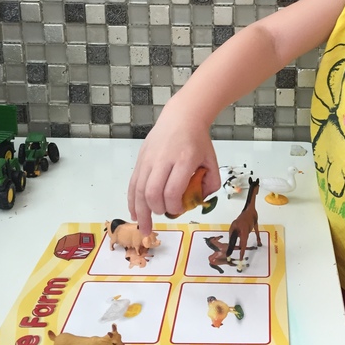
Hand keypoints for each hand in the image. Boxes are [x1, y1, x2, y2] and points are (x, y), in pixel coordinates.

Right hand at [127, 99, 220, 234]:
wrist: (182, 117)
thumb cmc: (198, 140)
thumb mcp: (212, 160)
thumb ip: (211, 183)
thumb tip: (198, 202)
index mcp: (184, 160)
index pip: (173, 191)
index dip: (174, 207)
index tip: (179, 210)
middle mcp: (163, 159)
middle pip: (152, 192)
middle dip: (157, 210)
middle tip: (165, 214)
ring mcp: (149, 159)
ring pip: (139, 190)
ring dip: (141, 211)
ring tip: (144, 227)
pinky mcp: (141, 159)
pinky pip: (133, 183)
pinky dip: (132, 200)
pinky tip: (134, 213)